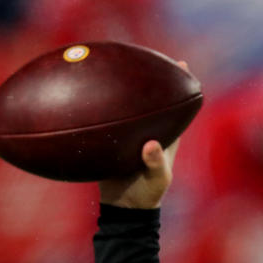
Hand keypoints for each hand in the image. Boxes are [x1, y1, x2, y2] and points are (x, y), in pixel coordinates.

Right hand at [98, 60, 187, 208]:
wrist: (124, 208)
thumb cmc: (148, 194)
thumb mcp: (157, 180)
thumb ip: (155, 163)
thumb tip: (151, 144)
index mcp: (166, 135)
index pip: (176, 106)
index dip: (181, 85)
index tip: (182, 64)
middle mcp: (149, 129)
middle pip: (151, 98)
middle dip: (149, 77)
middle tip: (145, 54)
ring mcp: (130, 134)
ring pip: (126, 106)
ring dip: (120, 90)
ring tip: (111, 65)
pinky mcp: (111, 140)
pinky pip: (105, 119)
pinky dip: (97, 110)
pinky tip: (81, 95)